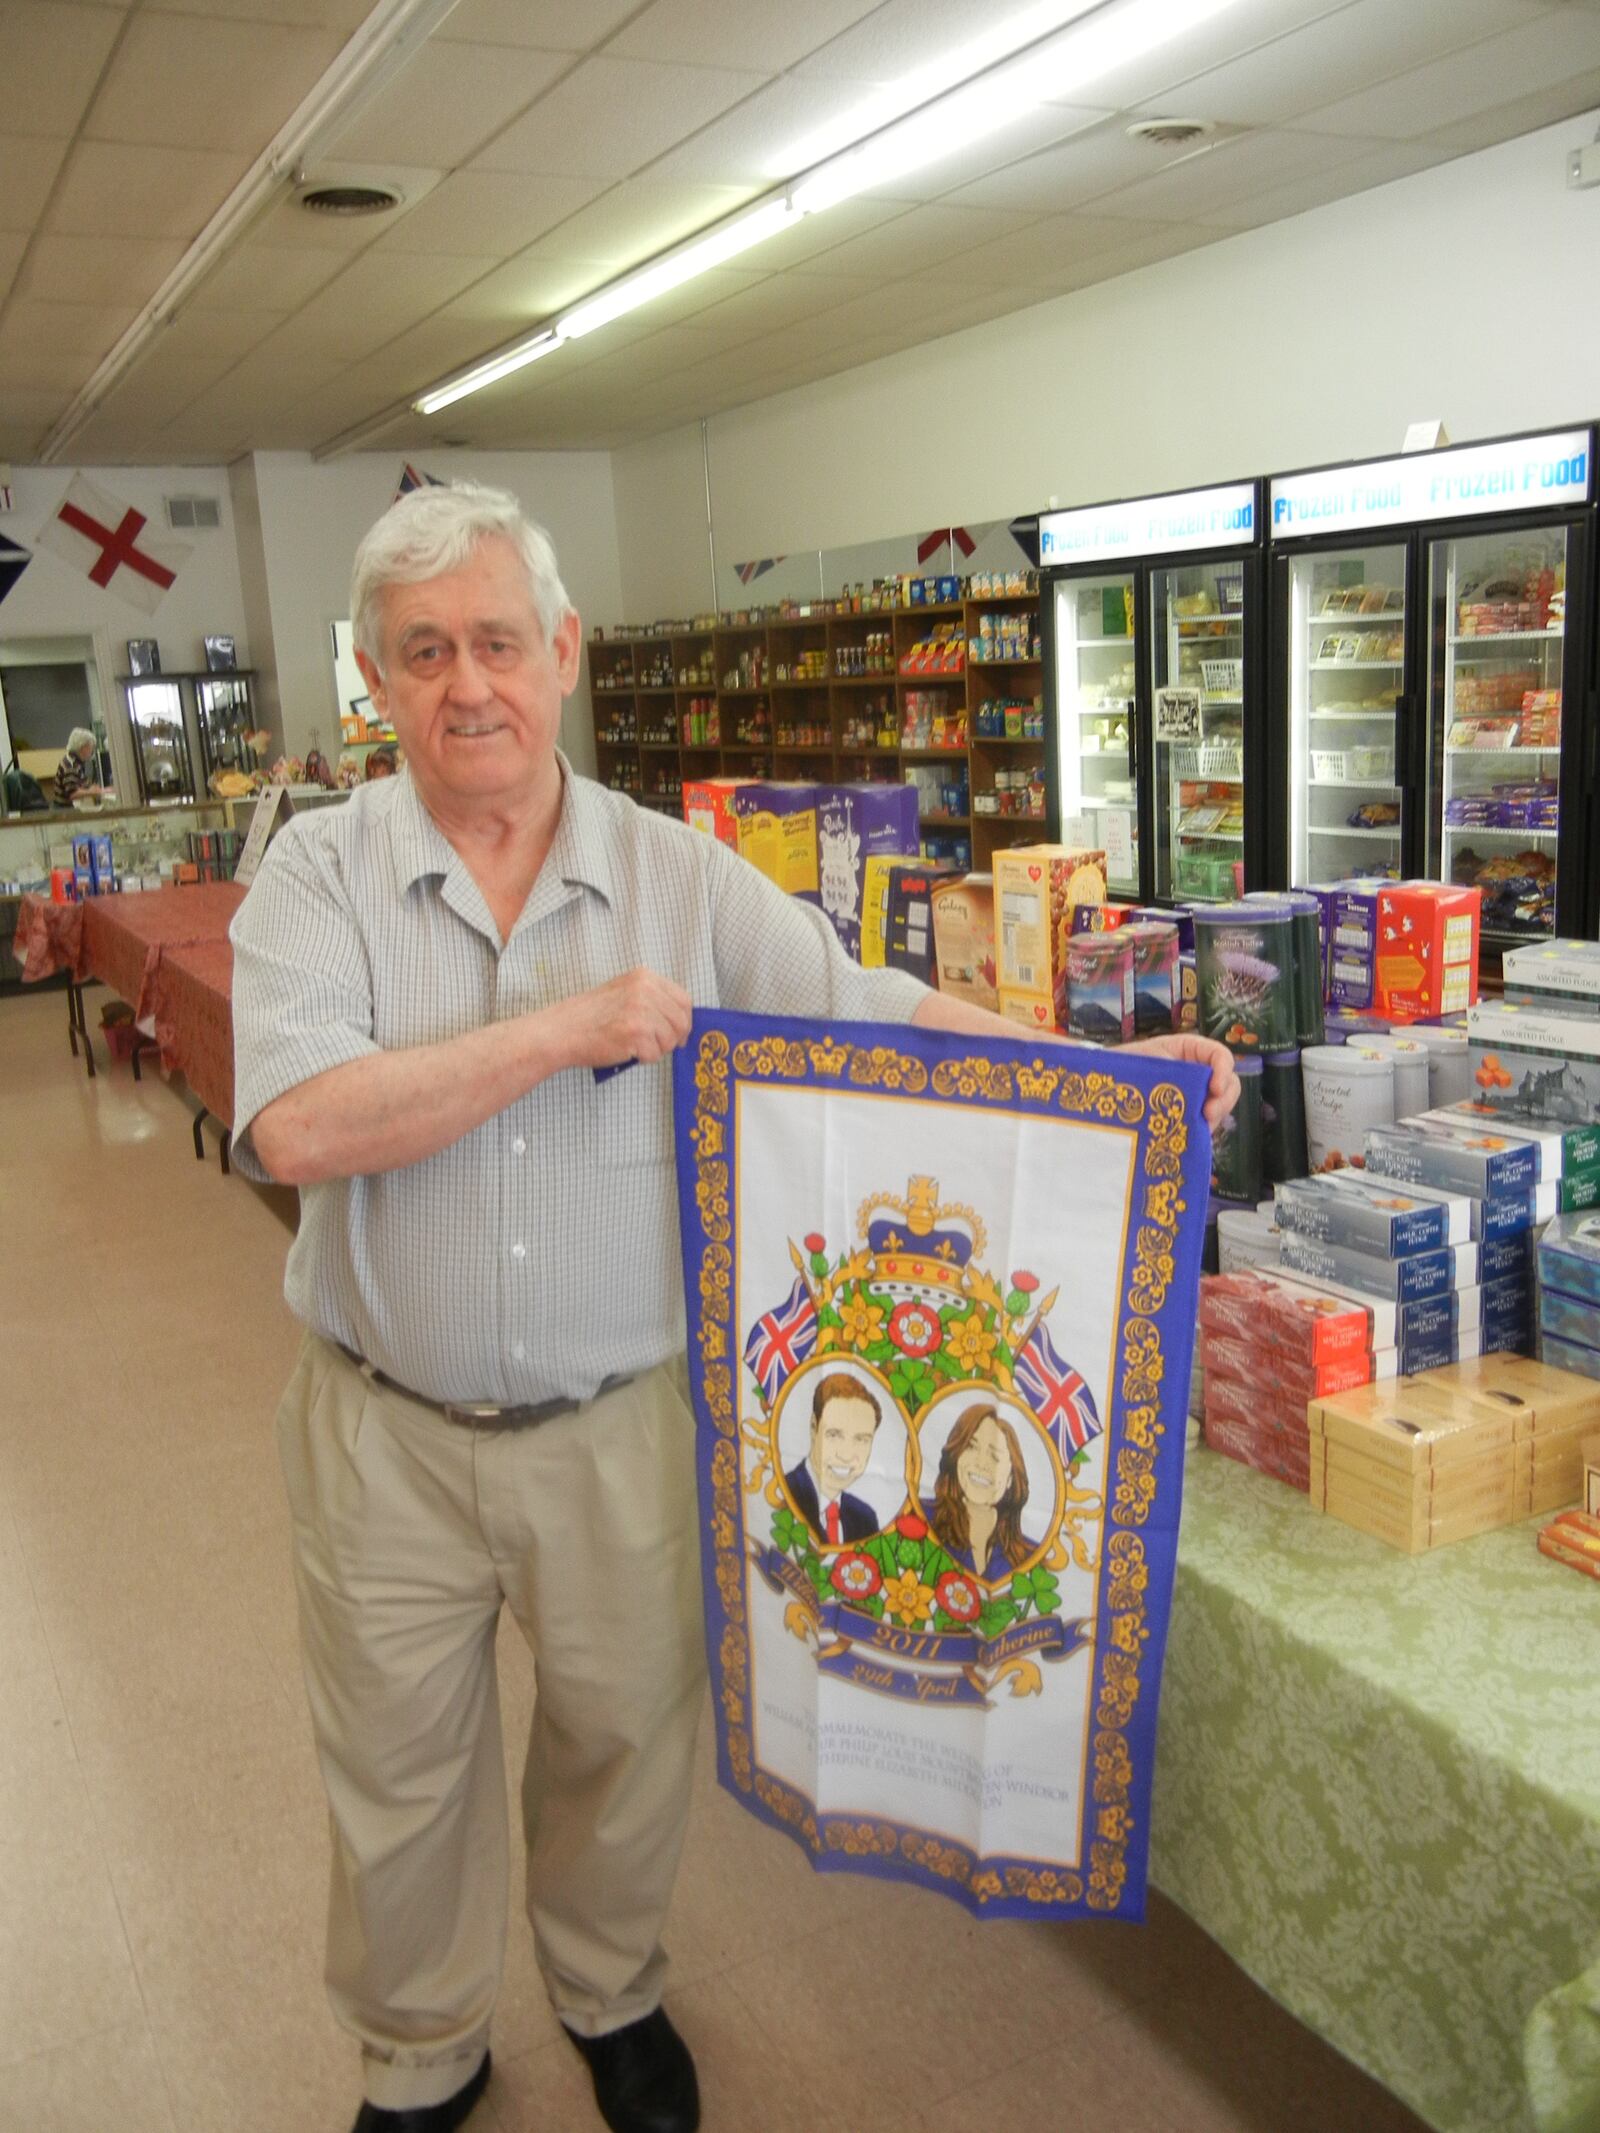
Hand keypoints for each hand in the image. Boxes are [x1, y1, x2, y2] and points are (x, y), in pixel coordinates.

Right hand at [559, 967, 692, 1069]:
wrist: (563, 1030)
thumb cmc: (590, 1016)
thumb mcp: (624, 992)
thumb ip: (651, 999)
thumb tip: (680, 1020)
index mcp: (644, 977)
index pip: (683, 999)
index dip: (684, 1020)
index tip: (679, 1033)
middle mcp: (645, 990)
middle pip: (681, 1021)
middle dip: (673, 1038)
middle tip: (656, 1045)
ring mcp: (641, 1010)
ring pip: (670, 1040)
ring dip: (656, 1049)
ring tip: (634, 1046)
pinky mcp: (636, 1033)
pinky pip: (655, 1054)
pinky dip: (643, 1059)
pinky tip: (626, 1051)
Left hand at [1123, 1032, 1239, 1128]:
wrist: (1104, 1086)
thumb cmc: (1122, 1065)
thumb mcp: (1142, 1057)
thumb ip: (1161, 1063)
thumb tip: (1159, 1073)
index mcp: (1189, 1050)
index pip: (1219, 1055)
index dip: (1224, 1069)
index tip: (1215, 1088)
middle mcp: (1197, 1073)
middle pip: (1229, 1084)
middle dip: (1224, 1100)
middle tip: (1208, 1115)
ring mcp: (1195, 1096)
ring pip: (1218, 1107)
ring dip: (1214, 1118)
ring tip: (1199, 1129)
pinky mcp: (1188, 1117)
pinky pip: (1204, 1125)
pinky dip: (1201, 1132)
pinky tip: (1190, 1138)